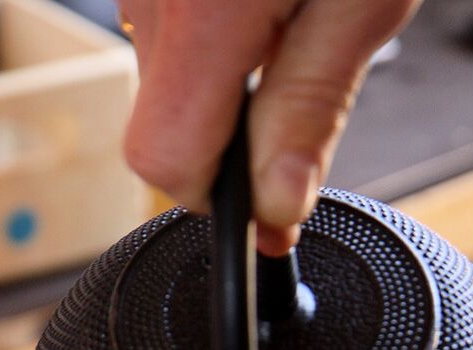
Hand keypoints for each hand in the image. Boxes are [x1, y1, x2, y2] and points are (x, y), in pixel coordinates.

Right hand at [123, 0, 422, 252]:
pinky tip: (262, 5)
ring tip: (290, 27)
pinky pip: (164, 32)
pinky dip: (210, 41)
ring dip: (219, 87)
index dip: (222, 196)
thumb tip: (276, 206)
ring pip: (160, 84)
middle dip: (227, 140)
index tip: (273, 203)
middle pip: (160, 129)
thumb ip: (312, 106)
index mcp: (205, 11)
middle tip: (302, 94)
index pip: (168, 160)